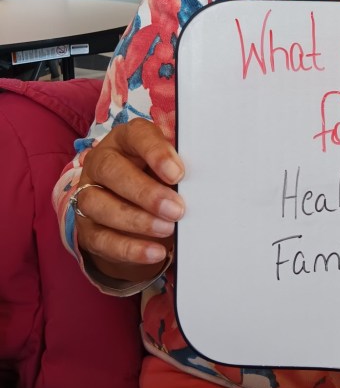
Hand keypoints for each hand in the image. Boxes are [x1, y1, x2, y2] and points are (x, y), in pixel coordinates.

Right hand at [72, 118, 184, 283]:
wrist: (137, 213)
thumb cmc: (160, 180)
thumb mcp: (171, 169)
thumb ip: (181, 167)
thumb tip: (206, 176)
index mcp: (126, 140)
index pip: (136, 135)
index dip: (156, 152)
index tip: (178, 174)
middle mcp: (101, 162)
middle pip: (111, 170)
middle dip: (145, 192)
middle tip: (177, 209)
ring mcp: (88, 194)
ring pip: (99, 204)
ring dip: (136, 220)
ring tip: (167, 229)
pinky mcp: (86, 227)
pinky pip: (101, 239)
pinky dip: (129, 248)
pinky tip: (155, 252)